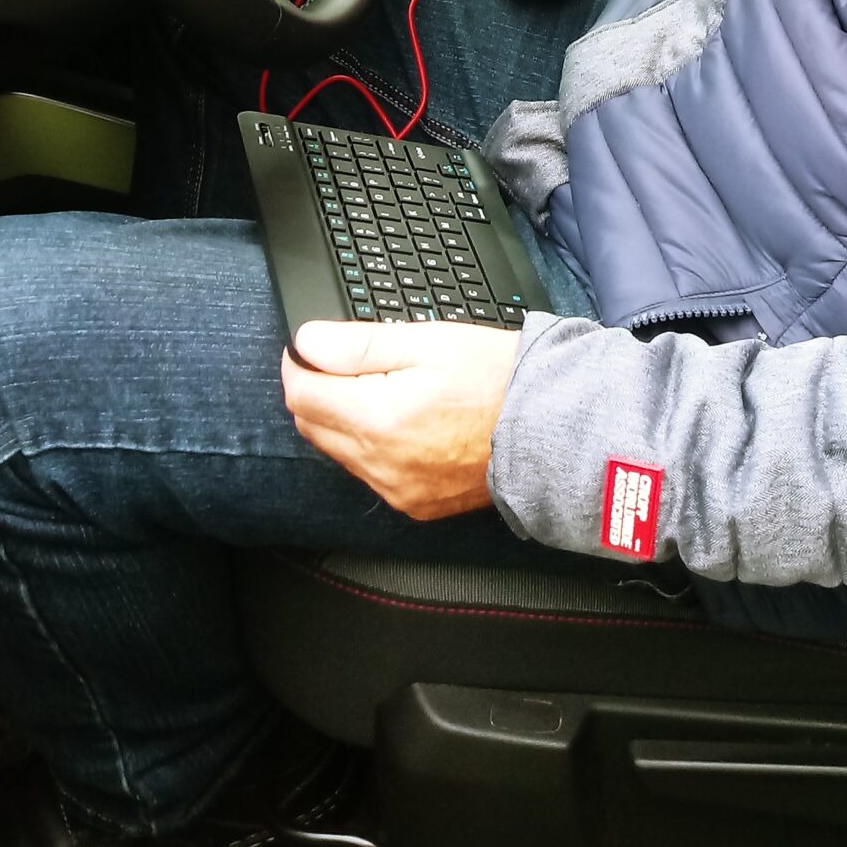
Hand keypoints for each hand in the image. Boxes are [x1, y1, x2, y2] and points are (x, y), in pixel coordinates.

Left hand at [283, 321, 520, 519]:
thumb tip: (306, 342)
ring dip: (343, 421)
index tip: (309, 348)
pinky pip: (371, 475)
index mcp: (378, 419)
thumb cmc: (495, 378)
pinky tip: (404, 425)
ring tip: (383, 391)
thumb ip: (359, 344)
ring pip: (339, 452)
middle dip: (317, 392)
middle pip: (312, 427)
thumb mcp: (428, 341)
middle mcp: (379, 464)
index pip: (302, 395)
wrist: (548, 428)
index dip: (298, 365)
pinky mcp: (415, 505)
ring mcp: (396, 490)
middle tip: (347, 364)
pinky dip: (372, 449)